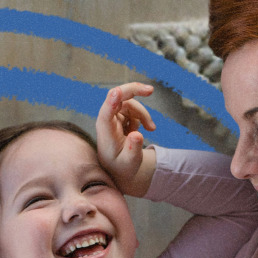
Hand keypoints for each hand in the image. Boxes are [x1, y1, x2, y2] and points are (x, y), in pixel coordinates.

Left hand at [96, 82, 157, 196]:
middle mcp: (107, 120)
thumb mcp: (130, 162)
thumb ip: (134, 150)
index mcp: (106, 132)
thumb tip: (138, 135)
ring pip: (130, 103)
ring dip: (143, 113)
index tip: (117, 92)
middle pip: (117, 97)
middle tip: (150, 90)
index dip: (112, 101)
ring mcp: (113, 116)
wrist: (120, 166)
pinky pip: (133, 109)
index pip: (106, 113)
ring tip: (151, 128)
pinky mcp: (119, 116)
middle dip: (134, 91)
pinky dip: (142, 116)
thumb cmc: (122, 166)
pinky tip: (144, 130)